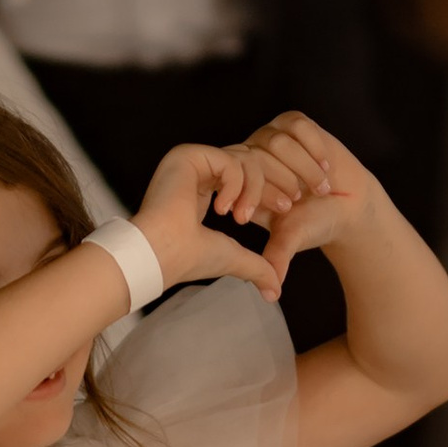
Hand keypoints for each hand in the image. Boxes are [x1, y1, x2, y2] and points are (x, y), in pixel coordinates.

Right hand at [132, 130, 320, 299]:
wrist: (160, 255)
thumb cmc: (187, 258)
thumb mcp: (233, 258)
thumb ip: (256, 267)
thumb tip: (275, 291)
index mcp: (205, 190)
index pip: (251, 175)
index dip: (273, 189)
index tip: (288, 207)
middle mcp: (198, 171)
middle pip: (253, 161)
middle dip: (275, 183)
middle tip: (286, 205)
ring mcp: (192, 161)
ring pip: (245, 158)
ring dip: (256, 188)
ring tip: (244, 218)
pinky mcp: (187, 156)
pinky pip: (230, 160)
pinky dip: (236, 184)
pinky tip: (224, 210)